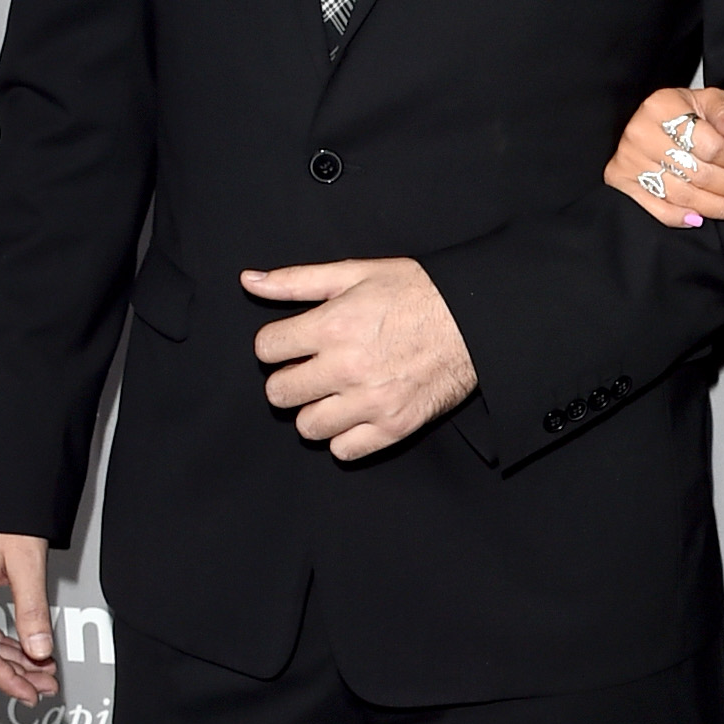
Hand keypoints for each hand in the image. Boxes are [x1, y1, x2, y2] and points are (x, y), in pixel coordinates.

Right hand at [0, 530, 58, 706]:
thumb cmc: (3, 515)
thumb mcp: (26, 564)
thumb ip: (32, 611)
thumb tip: (39, 651)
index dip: (6, 680)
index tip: (28, 694)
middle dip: (13, 673)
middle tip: (44, 685)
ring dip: (10, 658)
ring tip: (41, 670)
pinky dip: (2, 639)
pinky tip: (25, 647)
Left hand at [242, 257, 475, 459]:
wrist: (474, 320)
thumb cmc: (417, 293)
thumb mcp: (356, 273)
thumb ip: (297, 280)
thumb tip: (249, 281)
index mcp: (332, 326)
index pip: (266, 349)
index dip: (276, 344)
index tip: (293, 344)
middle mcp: (346, 368)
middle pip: (279, 393)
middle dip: (290, 379)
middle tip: (311, 370)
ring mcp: (370, 402)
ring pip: (307, 426)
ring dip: (315, 411)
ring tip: (334, 394)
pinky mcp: (393, 427)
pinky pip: (343, 451)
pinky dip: (344, 437)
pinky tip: (355, 414)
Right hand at [605, 84, 723, 228]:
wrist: (634, 119)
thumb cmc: (674, 111)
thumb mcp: (701, 99)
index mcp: (662, 108)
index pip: (710, 145)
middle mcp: (642, 135)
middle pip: (699, 174)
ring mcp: (629, 161)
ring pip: (683, 195)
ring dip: (718, 208)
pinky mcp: (621, 181)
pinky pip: (655, 207)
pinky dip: (680, 218)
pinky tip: (702, 220)